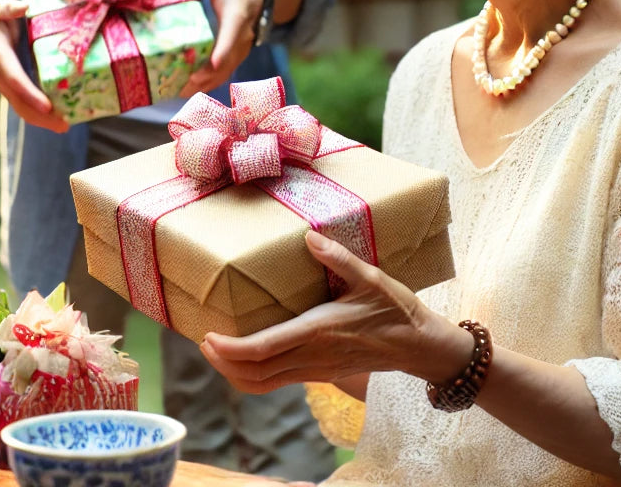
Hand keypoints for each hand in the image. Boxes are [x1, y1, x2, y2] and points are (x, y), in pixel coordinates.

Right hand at [0, 0, 67, 132]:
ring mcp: (8, 86)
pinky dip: (42, 116)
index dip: (28, 92)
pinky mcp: (17, 90)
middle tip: (63, 125)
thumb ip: (8, 7)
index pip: (13, 78)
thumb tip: (24, 7)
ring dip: (43, 121)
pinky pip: (27, 106)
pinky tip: (60, 120)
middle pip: (18, 101)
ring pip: (22, 108)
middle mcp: (2, 75)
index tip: (46, 105)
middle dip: (39, 116)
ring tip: (64, 127)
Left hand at [182, 0, 263, 96]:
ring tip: (182, 92)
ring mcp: (239, 51)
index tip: (213, 61)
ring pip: (225, 72)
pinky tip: (188, 91)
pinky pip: (222, 75)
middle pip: (227, 61)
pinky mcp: (233, 59)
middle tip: (187, 83)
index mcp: (237, 18)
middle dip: (208, 74)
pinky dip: (207, 85)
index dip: (224, 49)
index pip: (232, 36)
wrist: (254, 2)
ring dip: (205, 84)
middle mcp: (241, 39)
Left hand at [200, 231, 467, 392]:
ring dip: (233, 372)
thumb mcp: (371, 277)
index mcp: (317, 332)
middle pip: (254, 373)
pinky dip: (252, 376)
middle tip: (202, 341)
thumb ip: (338, 258)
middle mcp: (311, 357)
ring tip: (215, 351)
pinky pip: (276, 383)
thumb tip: (309, 236)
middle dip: (222, 362)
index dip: (230, 349)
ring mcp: (314, 370)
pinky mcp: (318, 375)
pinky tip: (245, 357)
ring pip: (262, 384)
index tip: (208, 337)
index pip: (263, 349)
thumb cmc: (395, 309)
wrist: (418, 346)